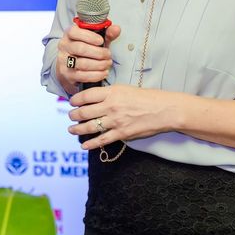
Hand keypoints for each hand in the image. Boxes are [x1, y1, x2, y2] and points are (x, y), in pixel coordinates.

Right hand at [54, 22, 121, 95]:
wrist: (71, 65)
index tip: (101, 41)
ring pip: (82, 63)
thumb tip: (116, 29)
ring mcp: (63, 61)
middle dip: (98, 53)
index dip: (89, 36)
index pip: (75, 32)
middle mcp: (64, 46)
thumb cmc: (86, 49)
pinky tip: (104, 72)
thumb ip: (107, 34)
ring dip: (99, 64)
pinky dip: (96, 75)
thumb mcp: (96, 39)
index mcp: (70, 33)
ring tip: (108, 63)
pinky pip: (83, 76)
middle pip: (80, 48)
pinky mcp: (67, 74)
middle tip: (108, 55)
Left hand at [68, 84, 182, 149]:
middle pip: (84, 111)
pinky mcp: (122, 133)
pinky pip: (102, 140)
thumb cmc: (147, 98)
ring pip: (89, 126)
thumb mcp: (125, 89)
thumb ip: (110, 94)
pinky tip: (84, 145)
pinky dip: (90, 143)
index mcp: (111, 92)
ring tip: (71, 129)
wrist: (164, 110)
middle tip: (70, 116)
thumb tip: (95, 98)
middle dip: (73, 115)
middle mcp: (110, 106)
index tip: (72, 102)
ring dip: (77, 129)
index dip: (75, 100)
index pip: (86, 96)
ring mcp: (115, 121)